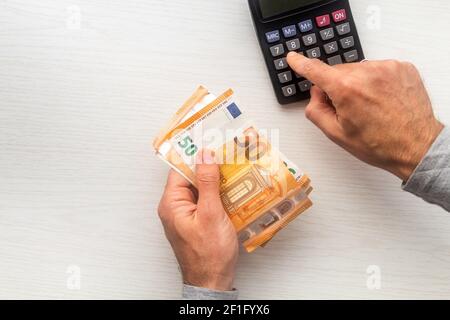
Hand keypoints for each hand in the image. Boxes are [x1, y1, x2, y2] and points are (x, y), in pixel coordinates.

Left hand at [157, 150, 237, 290]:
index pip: (180, 170)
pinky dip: (219, 194)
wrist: (212, 281)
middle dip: (209, 167)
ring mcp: (187, 215)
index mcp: (172, 204)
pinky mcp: (198, 221)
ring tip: (233, 170)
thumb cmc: (209, 254)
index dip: (195, 156)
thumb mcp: (210, 213)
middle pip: (191, 178)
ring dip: (216, 181)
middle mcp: (176, 208)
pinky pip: (207, 201)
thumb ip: (207, 183)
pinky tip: (233, 190)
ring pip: (201, 189)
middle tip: (226, 155)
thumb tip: (204, 157)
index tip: (209, 143)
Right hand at [287, 52, 443, 180]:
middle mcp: (366, 73)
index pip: (315, 70)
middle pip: (338, 72)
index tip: (293, 58)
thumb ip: (316, 110)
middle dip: (337, 87)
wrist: (416, 146)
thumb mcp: (336, 134)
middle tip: (349, 110)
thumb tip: (315, 94)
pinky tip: (381, 99)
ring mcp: (386, 68)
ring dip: (357, 83)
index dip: (300, 63)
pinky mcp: (401, 67)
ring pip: (358, 70)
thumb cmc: (380, 144)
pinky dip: (375, 81)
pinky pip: (377, 69)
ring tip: (370, 107)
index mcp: (346, 89)